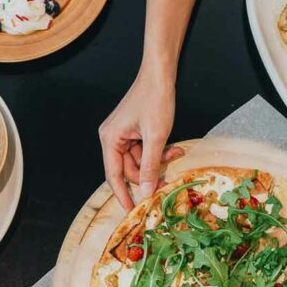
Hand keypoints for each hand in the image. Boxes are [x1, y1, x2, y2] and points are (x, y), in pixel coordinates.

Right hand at [99, 70, 184, 209]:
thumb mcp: (156, 137)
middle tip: (168, 182)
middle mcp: (112, 138)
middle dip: (149, 175)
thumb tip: (147, 192)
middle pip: (128, 170)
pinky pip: (144, 151)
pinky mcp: (133, 132)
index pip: (113, 175)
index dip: (123, 195)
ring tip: (176, 153)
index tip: (133, 212)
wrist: (160, 75)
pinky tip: (174, 148)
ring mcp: (123, 135)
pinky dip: (158, 152)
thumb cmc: (155, 100)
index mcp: (110, 139)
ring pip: (139, 161)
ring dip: (158, 162)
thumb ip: (151, 167)